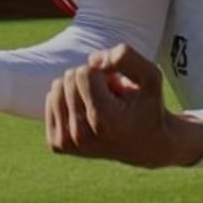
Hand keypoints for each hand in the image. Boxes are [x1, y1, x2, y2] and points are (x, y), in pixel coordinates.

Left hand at [44, 43, 202, 168]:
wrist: (146, 144)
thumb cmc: (148, 105)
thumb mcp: (151, 75)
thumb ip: (127, 57)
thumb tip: (91, 59)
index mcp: (105, 121)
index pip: (84, 73)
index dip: (103, 70)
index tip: (118, 85)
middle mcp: (83, 136)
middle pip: (69, 79)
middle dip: (91, 78)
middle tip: (111, 97)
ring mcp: (68, 143)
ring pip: (57, 87)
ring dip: (80, 88)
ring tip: (100, 104)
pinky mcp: (57, 144)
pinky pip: (51, 100)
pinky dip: (69, 99)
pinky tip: (88, 111)